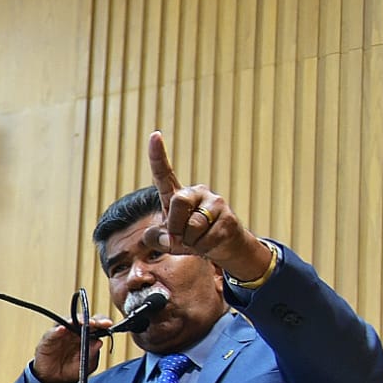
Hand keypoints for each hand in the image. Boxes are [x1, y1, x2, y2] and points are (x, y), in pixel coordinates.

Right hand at [32, 315, 111, 382]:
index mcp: (86, 336)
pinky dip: (57, 330)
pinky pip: (52, 333)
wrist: (54, 379)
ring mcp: (61, 334)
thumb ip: (92, 354)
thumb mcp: (86, 365)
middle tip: (95, 323)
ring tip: (82, 322)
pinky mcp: (48, 339)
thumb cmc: (70, 370)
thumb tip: (99, 342)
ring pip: (68, 322)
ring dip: (75, 321)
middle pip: (83, 320)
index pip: (95, 325)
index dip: (102, 322)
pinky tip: (62, 329)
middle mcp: (74, 332)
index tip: (108, 324)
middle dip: (90, 320)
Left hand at [143, 131, 272, 281]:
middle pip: (178, 202)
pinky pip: (206, 239)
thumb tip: (167, 237)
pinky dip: (203, 248)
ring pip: (193, 226)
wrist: (222, 247)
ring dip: (190, 241)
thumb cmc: (190, 240)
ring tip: (198, 240)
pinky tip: (210, 243)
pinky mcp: (228, 217)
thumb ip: (156, 240)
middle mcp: (196, 193)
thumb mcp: (167, 241)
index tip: (154, 135)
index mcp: (176, 195)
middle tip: (180, 237)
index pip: (164, 174)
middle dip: (174, 225)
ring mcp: (214, 203)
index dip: (157, 155)